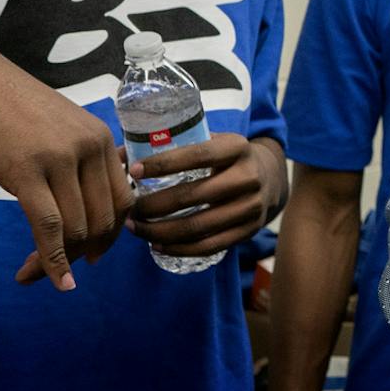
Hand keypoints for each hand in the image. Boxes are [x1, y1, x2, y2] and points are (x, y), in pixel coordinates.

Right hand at [0, 36, 133, 292]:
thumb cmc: (7, 106)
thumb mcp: (59, 128)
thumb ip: (77, 160)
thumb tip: (84, 204)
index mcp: (101, 139)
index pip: (122, 201)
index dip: (110, 235)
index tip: (92, 254)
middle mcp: (90, 148)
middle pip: (103, 220)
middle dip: (85, 253)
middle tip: (63, 272)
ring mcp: (61, 159)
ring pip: (77, 229)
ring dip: (61, 261)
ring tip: (33, 275)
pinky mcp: (28, 172)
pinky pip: (49, 227)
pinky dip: (52, 260)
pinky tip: (52, 280)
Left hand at [123, 131, 284, 261]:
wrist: (270, 177)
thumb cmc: (226, 157)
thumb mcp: (212, 141)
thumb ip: (177, 144)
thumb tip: (120, 153)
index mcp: (237, 147)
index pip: (198, 155)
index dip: (164, 164)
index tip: (134, 171)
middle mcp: (249, 177)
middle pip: (193, 196)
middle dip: (154, 205)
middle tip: (130, 209)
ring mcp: (252, 207)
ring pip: (198, 226)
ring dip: (160, 231)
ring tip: (136, 228)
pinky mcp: (249, 230)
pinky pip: (209, 246)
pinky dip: (179, 248)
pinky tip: (157, 245)